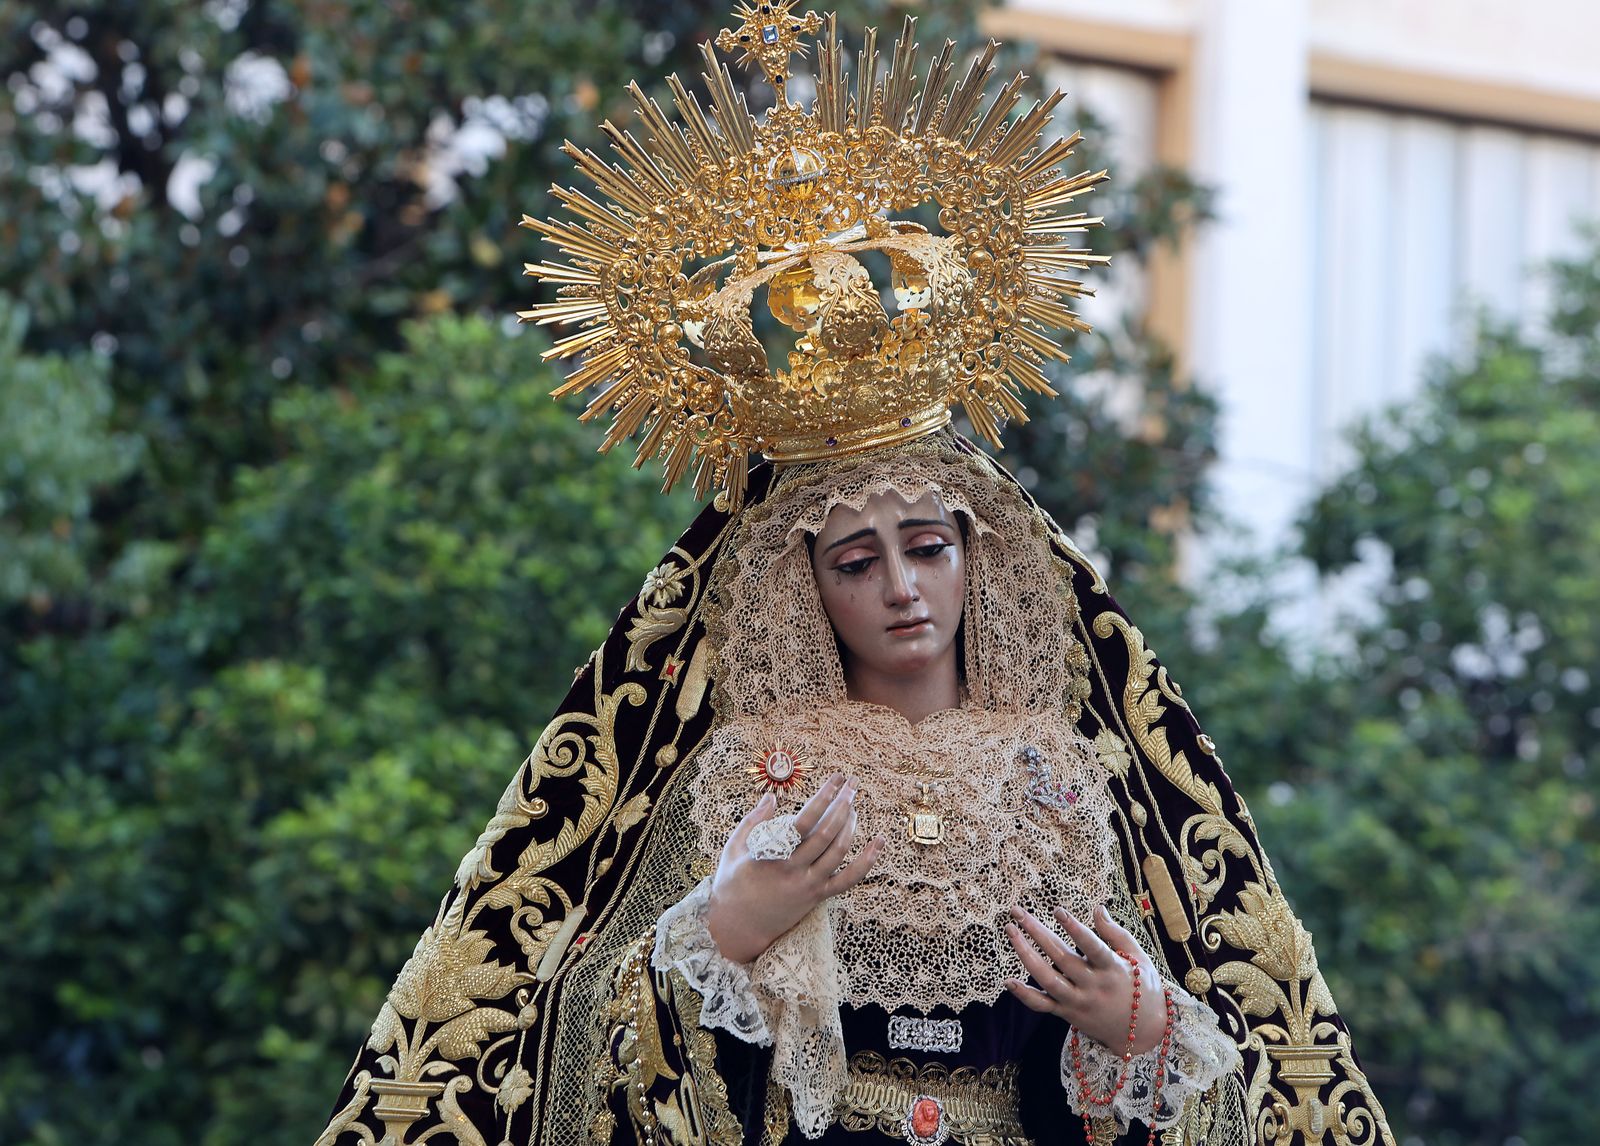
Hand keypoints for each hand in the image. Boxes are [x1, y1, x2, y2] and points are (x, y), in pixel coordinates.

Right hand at [705, 773, 884, 963]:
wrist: (737, 928)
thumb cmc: (731, 884)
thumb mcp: (733, 848)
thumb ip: (753, 821)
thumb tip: (772, 796)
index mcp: (772, 854)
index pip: (805, 820)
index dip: (824, 796)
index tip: (836, 779)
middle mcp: (794, 870)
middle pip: (827, 832)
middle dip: (843, 804)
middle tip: (853, 784)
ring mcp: (808, 886)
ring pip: (839, 852)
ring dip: (851, 825)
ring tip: (854, 805)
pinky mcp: (817, 898)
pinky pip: (848, 880)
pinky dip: (867, 861)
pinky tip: (879, 842)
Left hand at [1003, 904, 1166, 1053]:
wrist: (1145, 1033)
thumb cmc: (1143, 988)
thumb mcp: (1139, 958)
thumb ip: (1116, 933)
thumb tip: (1097, 908)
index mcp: (1113, 969)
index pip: (1092, 947)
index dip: (1075, 929)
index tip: (1057, 910)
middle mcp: (1094, 987)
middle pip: (1061, 958)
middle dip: (1037, 932)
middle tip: (1018, 912)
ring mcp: (1078, 1002)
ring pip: (1047, 979)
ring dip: (1025, 954)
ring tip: (1011, 932)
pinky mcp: (1068, 1015)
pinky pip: (1042, 1006)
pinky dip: (1024, 995)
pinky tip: (1008, 980)